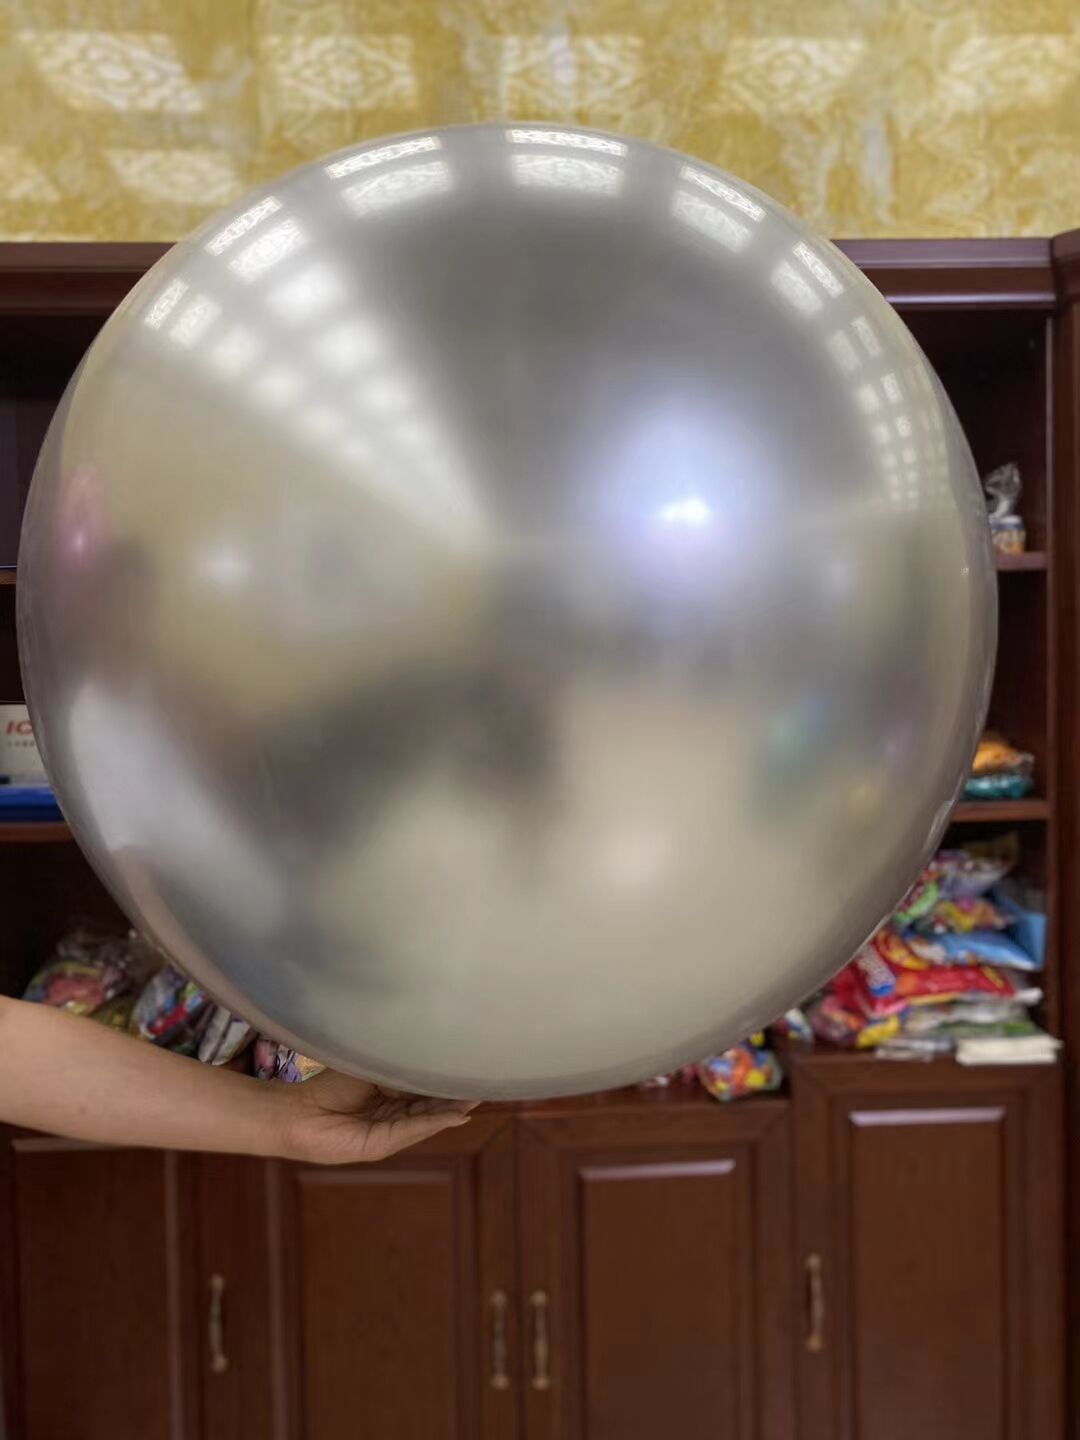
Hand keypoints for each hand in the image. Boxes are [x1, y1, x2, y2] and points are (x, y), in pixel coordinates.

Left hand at [277, 1070, 478, 1164]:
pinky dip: (435, 1123)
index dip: (447, 1077)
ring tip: (477, 1096)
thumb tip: (430, 1052)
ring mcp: (390, 1132)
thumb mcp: (370, 1067)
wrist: (295, 1112)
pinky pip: (413, 1130)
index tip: (472, 1064)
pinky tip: (455, 1114)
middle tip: (486, 1081)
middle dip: (457, 1094)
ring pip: (427, 1119)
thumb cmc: (327, 1086)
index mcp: (393, 1094)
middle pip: (432, 1104)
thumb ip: (398, 1066)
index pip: (426, 1086)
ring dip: (452, 1109)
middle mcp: (395, 1115)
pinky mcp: (382, 1145)